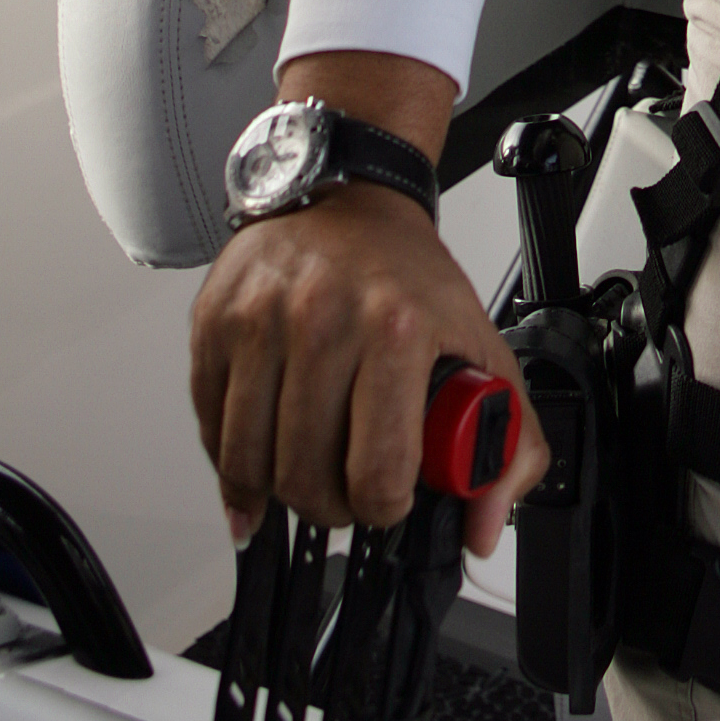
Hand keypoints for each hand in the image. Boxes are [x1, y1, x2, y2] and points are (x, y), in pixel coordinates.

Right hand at [189, 54, 544, 560]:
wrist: (350, 194)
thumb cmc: (408, 275)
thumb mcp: (481, 345)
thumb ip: (510, 442)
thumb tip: (484, 526)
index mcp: (396, 329)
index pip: (376, 472)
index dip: (383, 507)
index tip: (387, 500)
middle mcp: (322, 320)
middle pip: (305, 476)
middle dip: (328, 507)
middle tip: (343, 495)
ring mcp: (259, 320)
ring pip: (248, 462)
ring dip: (275, 492)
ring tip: (302, 476)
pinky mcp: (214, 321)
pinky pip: (209, 426)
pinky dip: (230, 460)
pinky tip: (257, 458)